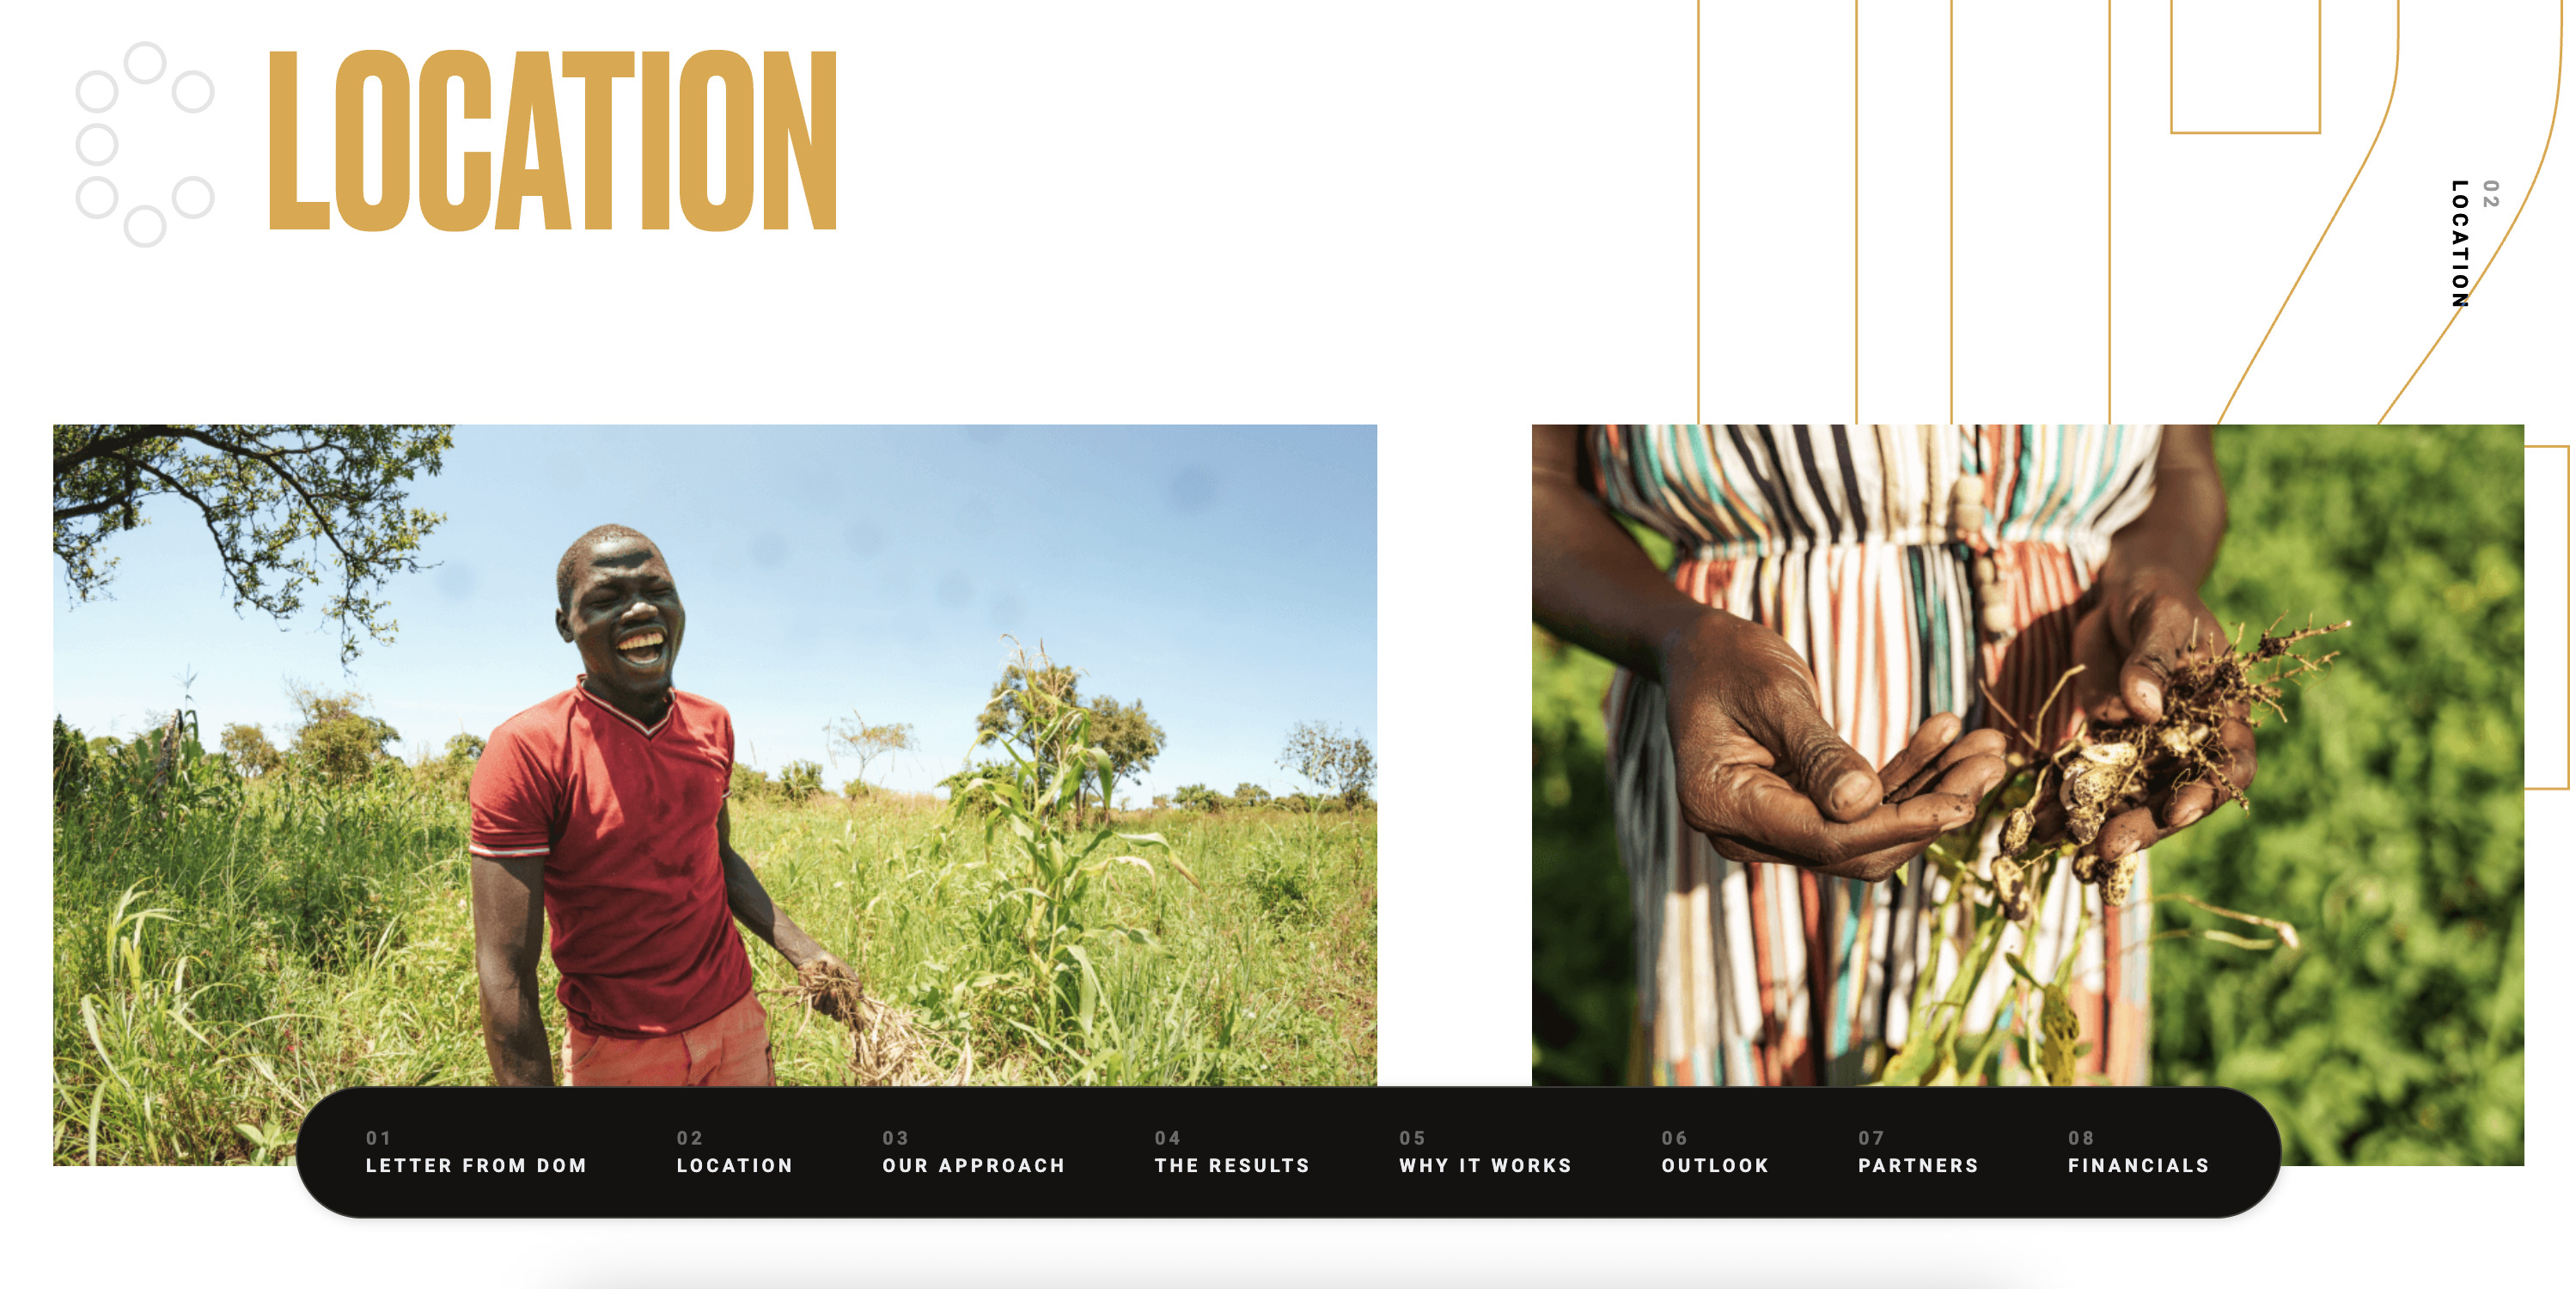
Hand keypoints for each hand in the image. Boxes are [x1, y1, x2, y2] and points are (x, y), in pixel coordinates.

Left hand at [793, 950, 862, 1022]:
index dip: (854, 1021)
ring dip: (830, 1002)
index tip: (857, 1022)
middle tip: (840, 996)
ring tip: (830, 989)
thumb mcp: (848, 974)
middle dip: (839, 1010)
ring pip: (826, 1012)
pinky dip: (820, 998)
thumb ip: (855, 986)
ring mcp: (822, 1002)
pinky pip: (816, 1006)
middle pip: (837, 1017)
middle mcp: (833, 1003)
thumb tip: (857, 998)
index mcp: (844, 998)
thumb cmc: (834, 965)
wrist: (816, 958)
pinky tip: (822, 989)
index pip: (849, 1014)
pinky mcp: (811, 999)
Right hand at [1659, 611, 2008, 881]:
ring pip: (1868, 832)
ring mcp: (1772, 827)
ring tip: (1985, 747)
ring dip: (1931, 792)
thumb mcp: (1776, 694)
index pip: (1823, 839)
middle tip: (1992, 760)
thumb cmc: (1727, 658)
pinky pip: (1862, 809)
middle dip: (1930, 810)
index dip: (1897, 824)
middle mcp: (1744, 832)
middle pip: (1854, 847)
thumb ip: (1817, 751)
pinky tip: (1947, 736)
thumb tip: (1864, 805)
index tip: (1962, 802)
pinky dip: (1908, 777)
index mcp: (1723, 806)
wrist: (1698, 648)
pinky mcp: (1798, 811)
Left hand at [2066, 574, 2256, 862]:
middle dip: (2145, 825)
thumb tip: (2145, 706)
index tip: (2178, 812)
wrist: (2120, 595)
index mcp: (2223, 714)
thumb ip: (2154, 659)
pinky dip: (2066, 803)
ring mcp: (2148, 749)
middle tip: (2108, 848)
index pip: (2230, 763)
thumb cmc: (2156, 598)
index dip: (2208, 792)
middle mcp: (2190, 742)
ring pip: (2131, 798)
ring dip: (2101, 825)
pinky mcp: (2108, 747)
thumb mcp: (2159, 617)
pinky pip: (2089, 781)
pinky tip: (2038, 824)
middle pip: (2176, 795)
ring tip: (2066, 848)